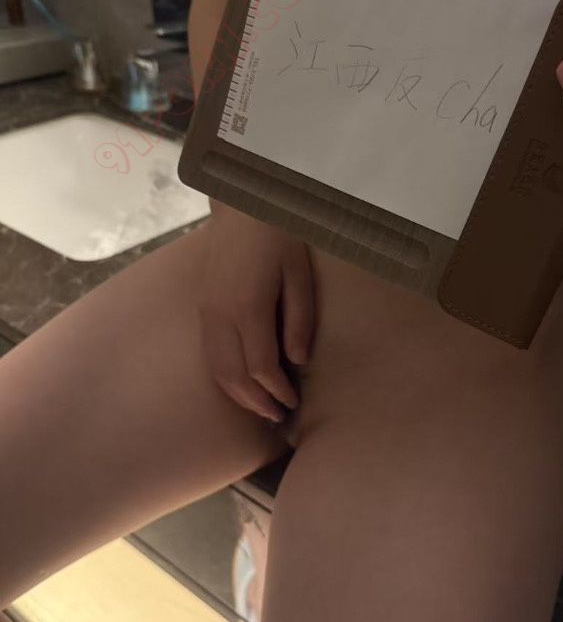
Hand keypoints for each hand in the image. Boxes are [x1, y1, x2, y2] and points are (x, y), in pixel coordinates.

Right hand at [198, 204, 314, 422]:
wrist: (241, 204)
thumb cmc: (278, 236)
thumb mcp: (300, 275)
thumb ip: (299, 321)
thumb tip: (297, 361)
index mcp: (249, 307)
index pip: (261, 367)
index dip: (278, 391)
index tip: (294, 403)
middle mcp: (221, 315)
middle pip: (234, 376)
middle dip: (256, 402)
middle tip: (277, 417)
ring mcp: (207, 311)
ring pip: (216, 368)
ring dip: (237, 395)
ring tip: (259, 408)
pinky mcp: (203, 307)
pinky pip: (209, 353)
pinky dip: (224, 376)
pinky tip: (241, 383)